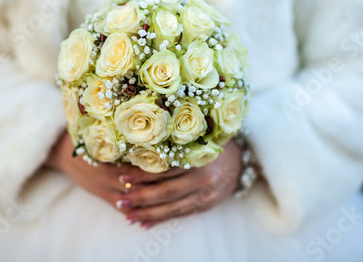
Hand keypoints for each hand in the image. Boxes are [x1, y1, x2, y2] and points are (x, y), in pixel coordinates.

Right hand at [45, 130, 189, 212]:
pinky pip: (122, 206)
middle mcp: (110, 170)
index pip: (139, 157)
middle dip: (160, 181)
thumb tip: (147, 117)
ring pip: (134, 195)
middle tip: (181, 180)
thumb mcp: (100, 129)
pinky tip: (150, 213)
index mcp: (111, 150)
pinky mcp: (102, 194)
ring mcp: (106, 184)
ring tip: (172, 198)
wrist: (59, 150)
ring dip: (151, 198)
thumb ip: (122, 129)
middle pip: (141, 179)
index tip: (176, 156)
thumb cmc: (83, 134)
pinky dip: (136, 210)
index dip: (158, 159)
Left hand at [116, 140, 241, 227]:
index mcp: (199, 158)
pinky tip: (146, 223)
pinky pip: (181, 215)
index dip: (142, 174)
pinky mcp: (206, 206)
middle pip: (166, 192)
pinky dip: (162, 220)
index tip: (122, 176)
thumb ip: (174, 142)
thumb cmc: (213, 143)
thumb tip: (140, 147)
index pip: (165, 169)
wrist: (241, 161)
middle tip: (121, 201)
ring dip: (148, 213)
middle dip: (141, 198)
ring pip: (172, 208)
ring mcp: (206, 195)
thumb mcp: (196, 138)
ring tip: (129, 216)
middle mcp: (203, 179)